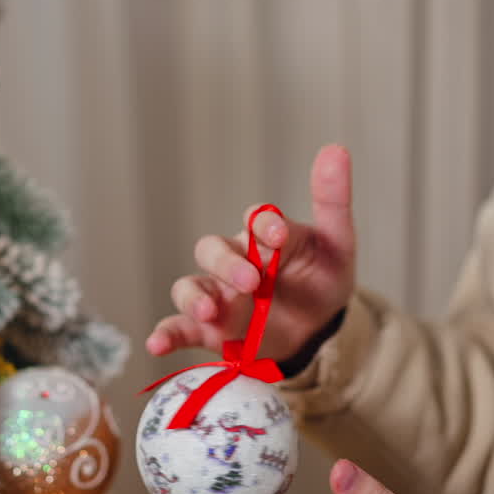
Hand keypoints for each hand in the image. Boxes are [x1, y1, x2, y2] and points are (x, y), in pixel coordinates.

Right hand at [147, 144, 356, 361]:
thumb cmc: (321, 279)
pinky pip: (180, 327)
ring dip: (193, 296)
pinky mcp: (210, 328)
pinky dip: (165, 334)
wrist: (320, 330)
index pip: (254, 221)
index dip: (262, 225)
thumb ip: (332, 201)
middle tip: (251, 281)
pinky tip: (157, 343)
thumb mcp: (336, 243)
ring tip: (208, 311)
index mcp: (263, 235)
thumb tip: (335, 149)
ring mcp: (218, 294)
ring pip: (189, 286)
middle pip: (212, 250)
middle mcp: (233, 261)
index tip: (277, 237)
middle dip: (227, 263)